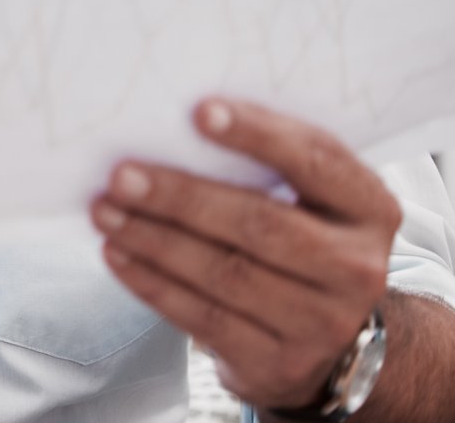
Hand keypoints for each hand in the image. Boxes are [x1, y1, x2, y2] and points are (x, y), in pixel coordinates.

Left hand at [91, 98, 400, 412]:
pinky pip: (205, 317)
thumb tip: (169, 124)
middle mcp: (356, 268)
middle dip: (182, 197)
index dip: (259, 135)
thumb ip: (264, 166)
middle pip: (260, 225)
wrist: (329, 339)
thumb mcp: (309, 202)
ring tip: (105, 212)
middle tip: (121, 175)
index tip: (200, 112)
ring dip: (154, 239)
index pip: (316, 161)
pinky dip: (153, 283)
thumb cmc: (299, 241)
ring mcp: (322, 322)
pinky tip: (117, 254)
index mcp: (369, 209)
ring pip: (226, 274)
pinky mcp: (278, 362)